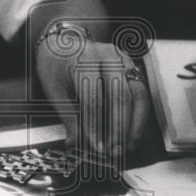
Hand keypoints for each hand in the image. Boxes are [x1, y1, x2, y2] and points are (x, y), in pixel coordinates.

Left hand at [35, 34, 149, 159]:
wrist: (64, 44)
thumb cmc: (57, 67)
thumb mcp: (54, 90)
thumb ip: (67, 116)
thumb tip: (75, 142)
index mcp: (84, 60)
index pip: (93, 97)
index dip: (95, 125)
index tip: (96, 147)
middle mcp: (108, 56)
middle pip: (120, 95)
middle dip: (119, 128)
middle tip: (114, 151)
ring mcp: (124, 60)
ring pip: (138, 94)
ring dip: (135, 124)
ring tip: (127, 147)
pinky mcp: (132, 68)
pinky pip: (141, 94)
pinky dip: (139, 116)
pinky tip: (132, 135)